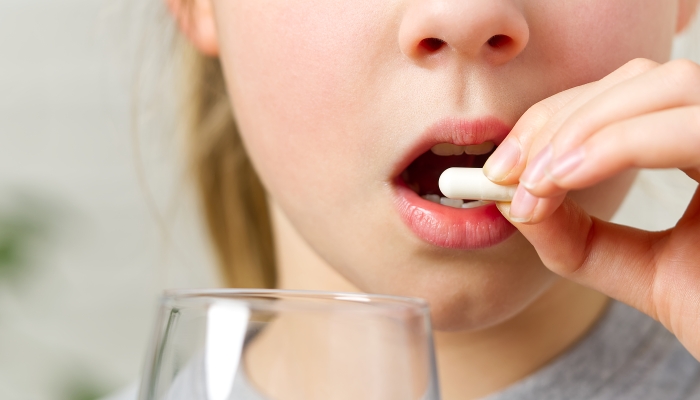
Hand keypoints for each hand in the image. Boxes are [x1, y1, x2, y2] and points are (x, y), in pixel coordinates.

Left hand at [484, 58, 699, 359]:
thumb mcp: (637, 270)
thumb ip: (576, 234)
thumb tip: (509, 197)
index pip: (625, 100)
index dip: (555, 120)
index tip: (501, 168)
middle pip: (641, 79)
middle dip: (559, 120)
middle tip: (506, 173)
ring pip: (669, 84)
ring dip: (584, 127)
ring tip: (536, 182)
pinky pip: (694, 125)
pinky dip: (620, 143)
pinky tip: (564, 177)